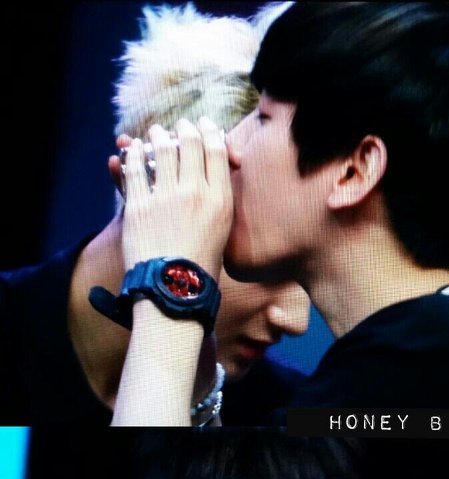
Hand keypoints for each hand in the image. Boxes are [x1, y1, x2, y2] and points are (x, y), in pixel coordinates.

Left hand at [121, 119, 232, 280]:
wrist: (174, 290)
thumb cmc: (201, 266)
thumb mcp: (222, 231)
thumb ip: (217, 201)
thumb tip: (212, 178)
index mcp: (220, 200)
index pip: (217, 151)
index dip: (209, 132)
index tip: (204, 125)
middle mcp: (195, 193)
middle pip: (191, 144)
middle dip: (185, 129)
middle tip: (180, 126)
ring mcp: (165, 198)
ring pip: (163, 150)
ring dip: (159, 136)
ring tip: (156, 133)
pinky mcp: (139, 206)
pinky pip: (136, 169)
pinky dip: (135, 155)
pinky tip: (134, 149)